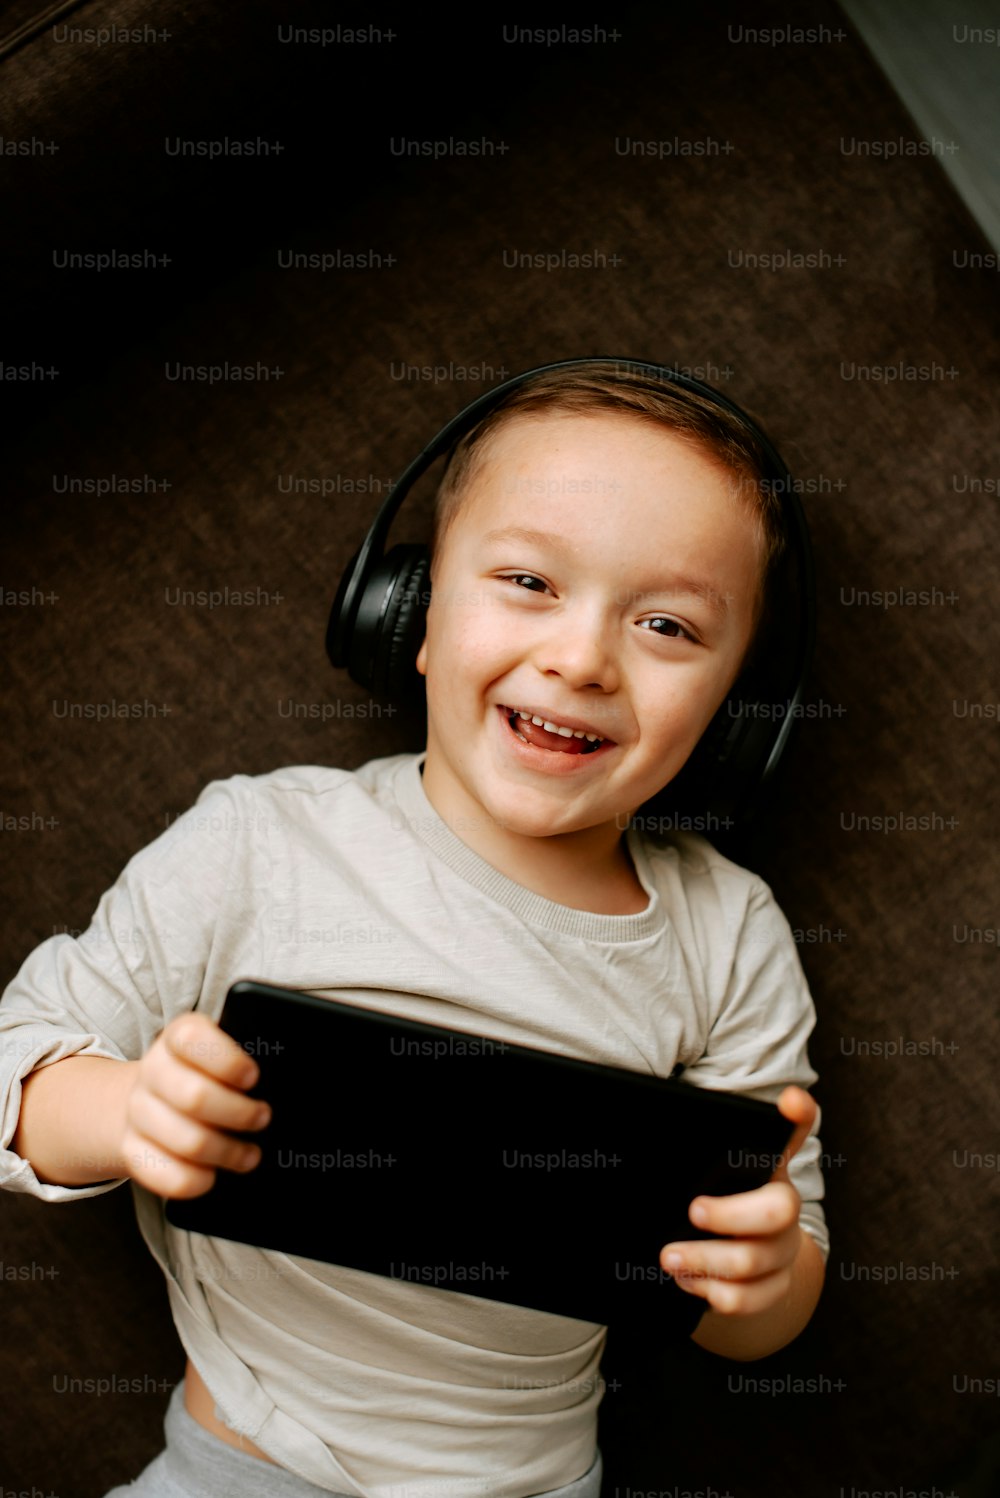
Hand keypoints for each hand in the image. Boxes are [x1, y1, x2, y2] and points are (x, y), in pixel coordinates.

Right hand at [116, 1012, 271, 1199]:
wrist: (153, 1097)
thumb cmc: (206, 1073)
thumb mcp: (223, 1052)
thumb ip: (250, 1054)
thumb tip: (290, 1076)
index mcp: (178, 1037)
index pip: (191, 1038)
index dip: (226, 1061)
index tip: (253, 1077)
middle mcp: (154, 1071)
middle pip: (195, 1097)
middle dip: (239, 1113)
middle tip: (263, 1117)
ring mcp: (139, 1112)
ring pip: (187, 1141)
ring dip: (227, 1152)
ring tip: (251, 1154)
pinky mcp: (131, 1149)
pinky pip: (164, 1175)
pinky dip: (196, 1181)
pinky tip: (214, 1176)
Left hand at [659, 1085, 815, 1316]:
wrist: (736, 1259)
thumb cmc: (710, 1199)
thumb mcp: (705, 1171)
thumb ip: (692, 1153)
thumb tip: (647, 1133)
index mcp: (768, 1164)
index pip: (793, 1131)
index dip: (797, 1115)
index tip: (788, 1100)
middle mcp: (784, 1203)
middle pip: (779, 1209)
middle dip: (730, 1214)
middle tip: (692, 1210)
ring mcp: (784, 1248)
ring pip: (753, 1260)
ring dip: (704, 1260)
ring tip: (668, 1256)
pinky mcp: (776, 1286)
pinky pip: (749, 1298)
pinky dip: (713, 1292)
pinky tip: (687, 1281)